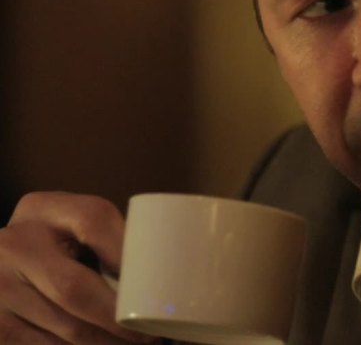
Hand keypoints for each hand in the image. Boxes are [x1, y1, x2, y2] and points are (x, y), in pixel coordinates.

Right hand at [0, 192, 155, 343]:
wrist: (7, 263)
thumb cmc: (61, 246)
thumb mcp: (77, 230)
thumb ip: (112, 241)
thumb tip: (166, 276)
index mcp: (43, 208)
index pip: (94, 221)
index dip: (128, 257)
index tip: (156, 288)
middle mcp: (12, 243)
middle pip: (75, 288)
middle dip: (118, 318)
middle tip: (150, 335)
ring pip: (65, 327)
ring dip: (106, 343)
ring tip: (134, 344)